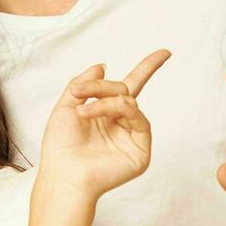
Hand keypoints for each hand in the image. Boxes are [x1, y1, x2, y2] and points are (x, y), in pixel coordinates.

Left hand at [39, 50, 170, 198]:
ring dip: (106, 100)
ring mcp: (132, 137)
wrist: (63, 172)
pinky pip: (140, 119)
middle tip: (80, 92)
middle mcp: (121, 124)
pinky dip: (120, 109)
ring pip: (130, 102)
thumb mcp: (66, 106)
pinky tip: (101, 113)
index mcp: (105, 114)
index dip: (147, 68)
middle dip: (102, 87)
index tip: (165, 52)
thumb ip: (83, 84)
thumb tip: (102, 66)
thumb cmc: (60, 146)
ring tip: (84, 111)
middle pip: (126, 90)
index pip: (128, 87)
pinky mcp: (141, 150)